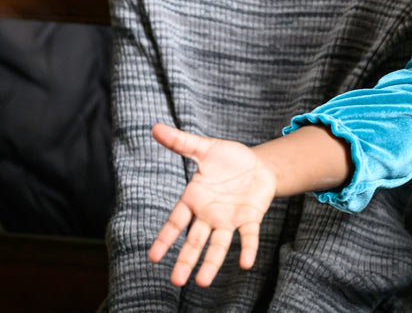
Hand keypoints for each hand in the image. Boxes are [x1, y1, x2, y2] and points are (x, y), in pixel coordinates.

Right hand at [147, 123, 276, 286]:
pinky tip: (245, 263)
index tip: (153, 257)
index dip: (165, 239)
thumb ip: (181, 142)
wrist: (258, 164)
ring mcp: (229, 219)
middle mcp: (209, 215)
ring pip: (218, 244)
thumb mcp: (205, 148)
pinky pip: (248, 236)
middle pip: (194, 241)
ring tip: (203, 282)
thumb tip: (156, 127)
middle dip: (185, 260)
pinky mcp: (249, 218)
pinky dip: (247, 248)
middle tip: (176, 281)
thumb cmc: (229, 159)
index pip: (176, 223)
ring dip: (211, 263)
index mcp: (194, 200)